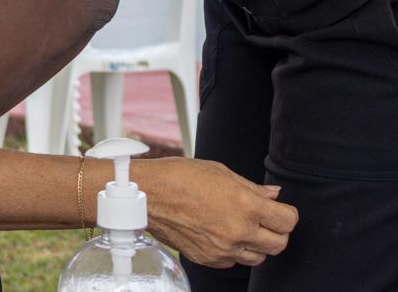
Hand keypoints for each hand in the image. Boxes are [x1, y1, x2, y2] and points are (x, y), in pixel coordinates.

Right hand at [139, 157, 297, 268]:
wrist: (146, 194)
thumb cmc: (179, 177)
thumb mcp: (220, 172)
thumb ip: (251, 188)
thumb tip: (273, 195)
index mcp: (246, 206)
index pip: (288, 221)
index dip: (287, 213)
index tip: (280, 210)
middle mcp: (238, 231)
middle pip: (279, 244)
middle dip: (277, 232)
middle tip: (265, 220)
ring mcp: (223, 249)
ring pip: (258, 257)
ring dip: (256, 244)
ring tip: (241, 227)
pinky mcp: (208, 259)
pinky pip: (233, 262)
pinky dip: (233, 251)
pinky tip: (221, 234)